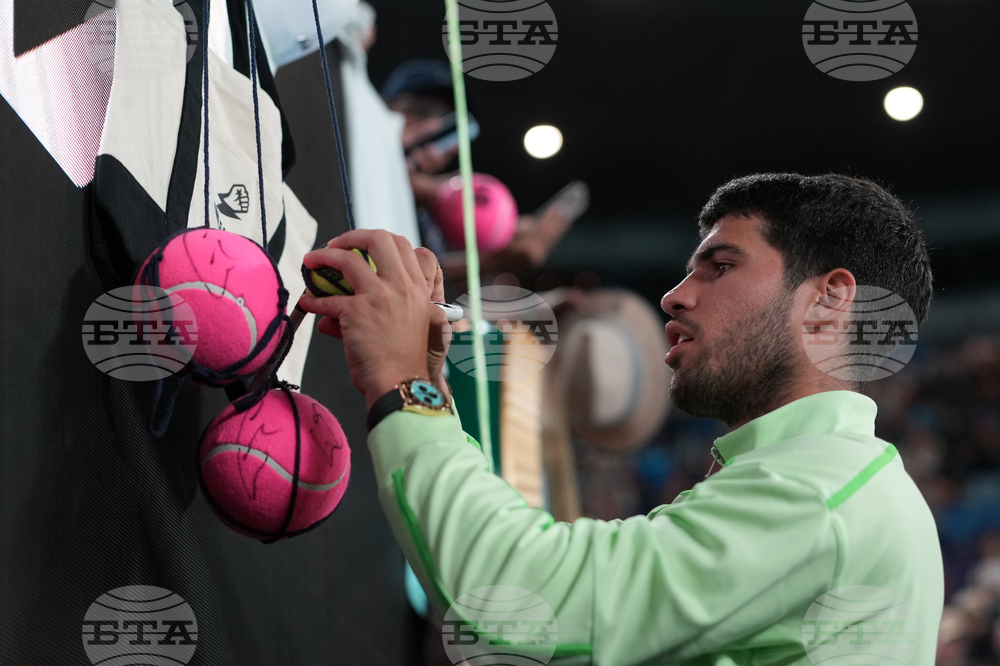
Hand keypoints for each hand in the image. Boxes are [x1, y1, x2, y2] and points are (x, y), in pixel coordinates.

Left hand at [297, 230, 448, 409]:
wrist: (402, 384)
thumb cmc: (405, 362)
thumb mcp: (408, 325)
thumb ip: (384, 306)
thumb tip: (341, 302)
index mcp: (418, 288)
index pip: (405, 246)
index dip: (380, 241)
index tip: (364, 248)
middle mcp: (402, 286)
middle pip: (380, 238)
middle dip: (353, 236)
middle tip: (336, 246)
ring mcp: (380, 296)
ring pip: (348, 258)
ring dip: (324, 256)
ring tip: (311, 261)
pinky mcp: (357, 312)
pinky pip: (327, 298)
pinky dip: (313, 299)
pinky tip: (307, 303)